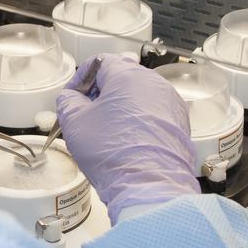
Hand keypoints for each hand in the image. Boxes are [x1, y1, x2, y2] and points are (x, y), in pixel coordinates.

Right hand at [55, 55, 200, 223]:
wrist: (148, 184)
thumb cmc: (113, 152)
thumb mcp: (74, 121)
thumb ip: (68, 100)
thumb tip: (72, 98)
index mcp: (128, 76)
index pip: (99, 62)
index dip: (80, 79)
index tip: (73, 96)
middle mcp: (154, 84)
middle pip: (120, 78)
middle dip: (100, 94)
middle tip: (86, 115)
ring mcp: (170, 103)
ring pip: (137, 96)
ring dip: (118, 108)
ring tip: (105, 132)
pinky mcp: (179, 123)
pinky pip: (152, 114)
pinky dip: (136, 122)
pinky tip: (125, 141)